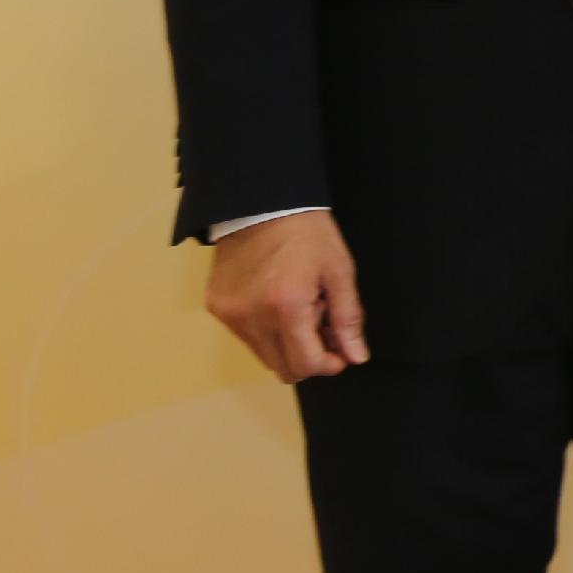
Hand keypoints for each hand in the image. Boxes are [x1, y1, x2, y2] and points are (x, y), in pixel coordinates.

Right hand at [205, 209, 367, 380]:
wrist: (262, 204)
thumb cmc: (308, 234)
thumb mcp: (339, 272)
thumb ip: (348, 319)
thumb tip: (356, 357)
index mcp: (286, 309)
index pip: (306, 365)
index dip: (330, 364)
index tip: (342, 350)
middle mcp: (251, 319)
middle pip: (282, 368)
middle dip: (309, 356)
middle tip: (323, 325)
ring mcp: (229, 315)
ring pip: (263, 355)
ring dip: (286, 344)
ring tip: (300, 308)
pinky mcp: (215, 307)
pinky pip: (245, 336)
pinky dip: (265, 330)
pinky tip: (276, 301)